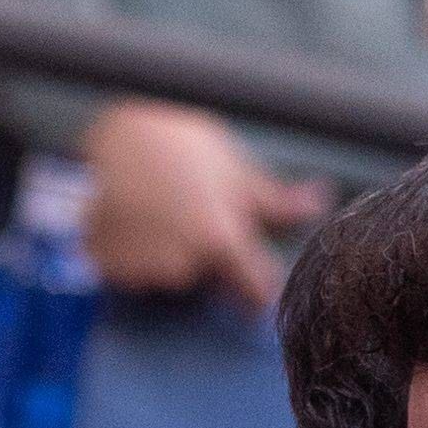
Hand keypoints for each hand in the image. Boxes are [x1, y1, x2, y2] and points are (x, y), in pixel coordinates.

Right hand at [78, 100, 331, 307]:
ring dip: (164, 255)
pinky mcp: (106, 266)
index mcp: (221, 241)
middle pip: (206, 283)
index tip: (251, 275)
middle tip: (187, 211)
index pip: (255, 294)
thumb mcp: (234, 168)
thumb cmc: (182, 145)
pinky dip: (130, 255)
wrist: (108, 132)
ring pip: (166, 276)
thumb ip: (276, 201)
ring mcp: (142, 268)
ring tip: (156, 210)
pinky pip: (129, 273)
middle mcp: (183, 263)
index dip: (257, 289)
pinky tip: (130, 220)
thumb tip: (321, 203)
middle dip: (203, 260)